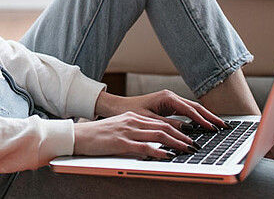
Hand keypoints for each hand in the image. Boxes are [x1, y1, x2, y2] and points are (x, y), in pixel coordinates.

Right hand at [73, 111, 199, 157]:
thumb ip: (135, 132)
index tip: (189, 136)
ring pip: (158, 135)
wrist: (78, 135)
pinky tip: (167, 155)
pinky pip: (144, 146)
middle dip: (182, 136)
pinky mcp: (120, 142)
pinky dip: (158, 151)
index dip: (178, 129)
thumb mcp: (119, 129)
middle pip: (163, 127)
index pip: (160, 122)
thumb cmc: (97, 135)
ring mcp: (127, 131)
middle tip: (195, 144)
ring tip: (187, 150)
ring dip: (176, 143)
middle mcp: (132, 121)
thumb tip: (152, 141)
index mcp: (132, 117)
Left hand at [95, 90, 227, 132]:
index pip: (190, 110)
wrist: (117, 107)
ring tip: (219, 126)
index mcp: (167, 97)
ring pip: (193, 109)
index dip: (203, 120)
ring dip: (206, 117)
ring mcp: (171, 101)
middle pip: (196, 107)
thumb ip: (168, 125)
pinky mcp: (169, 106)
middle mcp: (171, 97)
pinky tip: (205, 125)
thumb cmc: (130, 112)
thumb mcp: (149, 120)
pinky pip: (187, 112)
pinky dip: (197, 118)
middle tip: (224, 126)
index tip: (213, 129)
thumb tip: (187, 131)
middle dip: (211, 117)